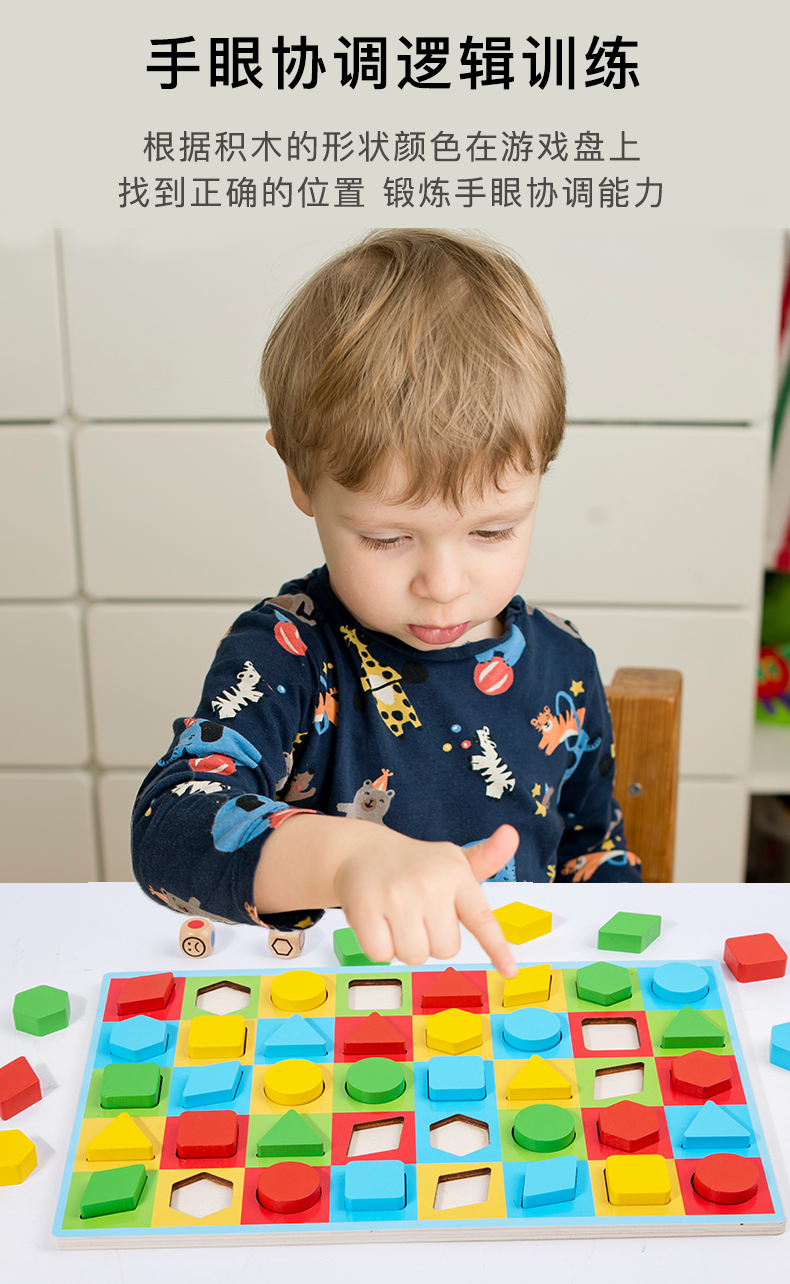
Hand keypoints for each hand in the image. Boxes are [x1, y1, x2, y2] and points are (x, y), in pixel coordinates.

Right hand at [334, 824, 518, 977]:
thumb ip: (486, 858)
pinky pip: (381, 954)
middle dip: (431, 940)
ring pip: (414, 956)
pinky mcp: (365, 907)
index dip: (497, 947)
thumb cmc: (416, 864)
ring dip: (405, 945)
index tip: (510, 971)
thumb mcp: (452, 860)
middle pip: (446, 949)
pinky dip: (378, 945)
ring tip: (398, 916)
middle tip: (418, 914)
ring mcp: (396, 895)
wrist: (364, 851)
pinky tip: (378, 921)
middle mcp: (429, 883)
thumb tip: (511, 835)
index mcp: (456, 874)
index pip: (481, 918)